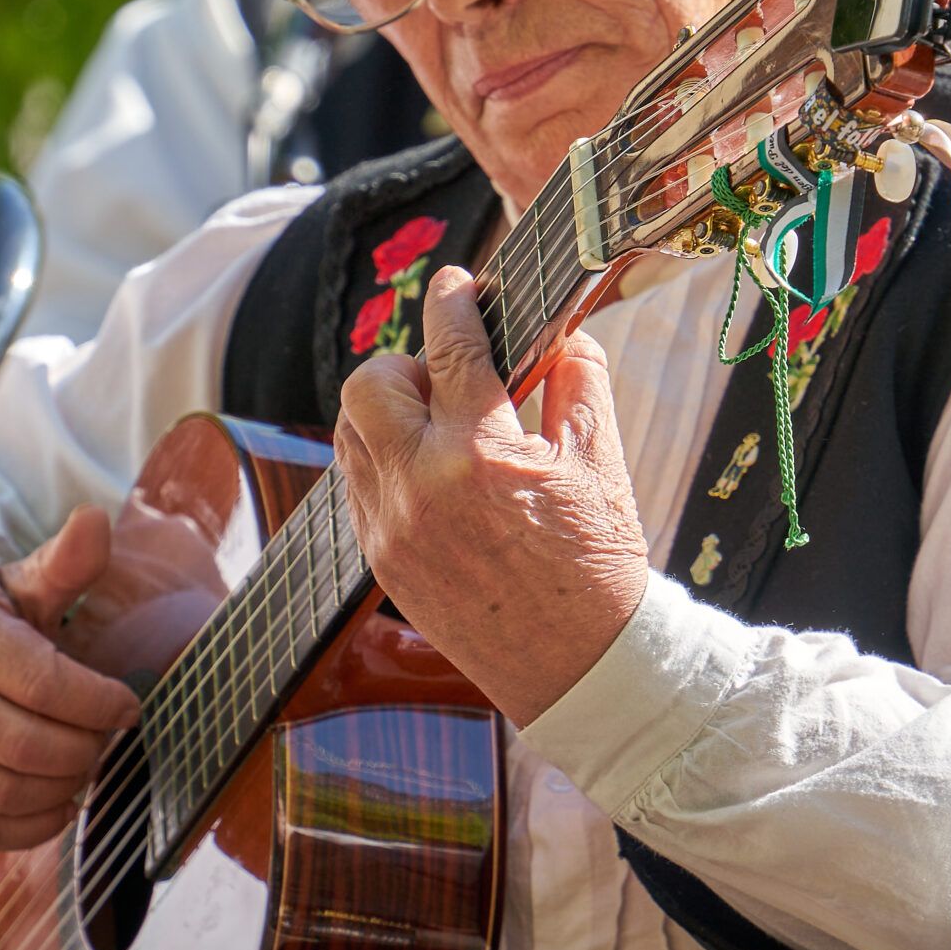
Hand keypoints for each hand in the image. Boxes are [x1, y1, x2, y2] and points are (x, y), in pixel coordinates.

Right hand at [0, 506, 139, 848]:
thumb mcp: (9, 588)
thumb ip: (61, 565)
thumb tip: (97, 520)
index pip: (43, 682)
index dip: (99, 702)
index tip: (128, 706)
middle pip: (30, 744)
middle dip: (86, 748)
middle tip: (106, 738)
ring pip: (9, 792)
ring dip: (65, 786)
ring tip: (83, 763)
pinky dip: (36, 823)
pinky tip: (58, 799)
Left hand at [336, 265, 651, 723]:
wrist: (580, 667)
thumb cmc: (598, 563)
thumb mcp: (600, 461)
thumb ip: (579, 382)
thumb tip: (565, 334)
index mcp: (482, 450)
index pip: (452, 345)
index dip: (453, 299)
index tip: (458, 281)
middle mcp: (422, 483)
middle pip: (368, 383)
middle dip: (404, 364)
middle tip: (449, 378)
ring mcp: (391, 525)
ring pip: (350, 433)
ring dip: (385, 412)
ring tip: (439, 424)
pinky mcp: (380, 559)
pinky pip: (356, 485)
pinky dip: (383, 461)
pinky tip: (430, 471)